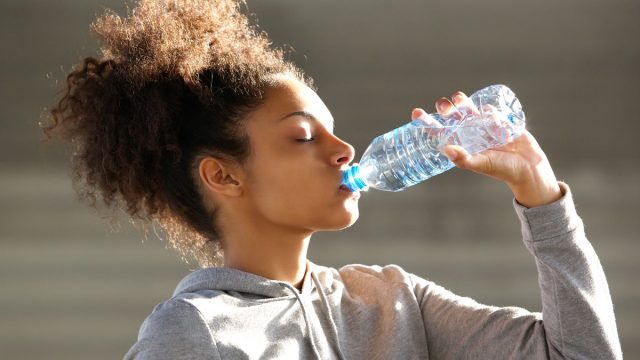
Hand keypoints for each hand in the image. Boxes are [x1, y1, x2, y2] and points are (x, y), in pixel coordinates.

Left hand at [411, 91, 561, 207]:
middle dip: (446, 110)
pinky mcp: (500, 123)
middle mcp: (471, 136)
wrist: (529, 169)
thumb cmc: (504, 170)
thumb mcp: (482, 164)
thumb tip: (446, 149)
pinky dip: (487, 108)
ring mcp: (485, 129)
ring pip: (469, 112)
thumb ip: (465, 159)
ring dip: (463, 103)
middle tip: (444, 105)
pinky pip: (490, 111)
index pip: (440, 133)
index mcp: (463, 146)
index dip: (427, 123)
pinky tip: (486, 109)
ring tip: (458, 97)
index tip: (416, 113)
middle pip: (453, 119)